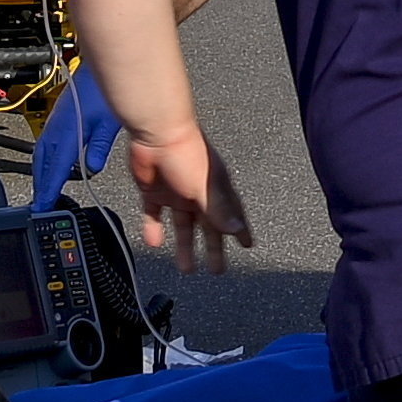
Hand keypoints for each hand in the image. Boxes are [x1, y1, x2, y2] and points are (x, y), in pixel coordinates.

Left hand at [125, 122, 251, 270]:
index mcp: (215, 189)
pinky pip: (154, 215)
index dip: (240, 230)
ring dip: (184, 246)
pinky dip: (154, 229)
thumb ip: (219, 210)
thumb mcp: (205, 186)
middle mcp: (198, 192)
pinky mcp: (154, 190)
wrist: (155, 132)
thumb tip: (236, 229)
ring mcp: (176, 192)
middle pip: (208, 226)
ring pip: (183, 225)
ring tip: (186, 267)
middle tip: (217, 269)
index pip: (232, 214)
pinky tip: (154, 242)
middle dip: (214, 248)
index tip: (247, 245)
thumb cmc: (186, 151)